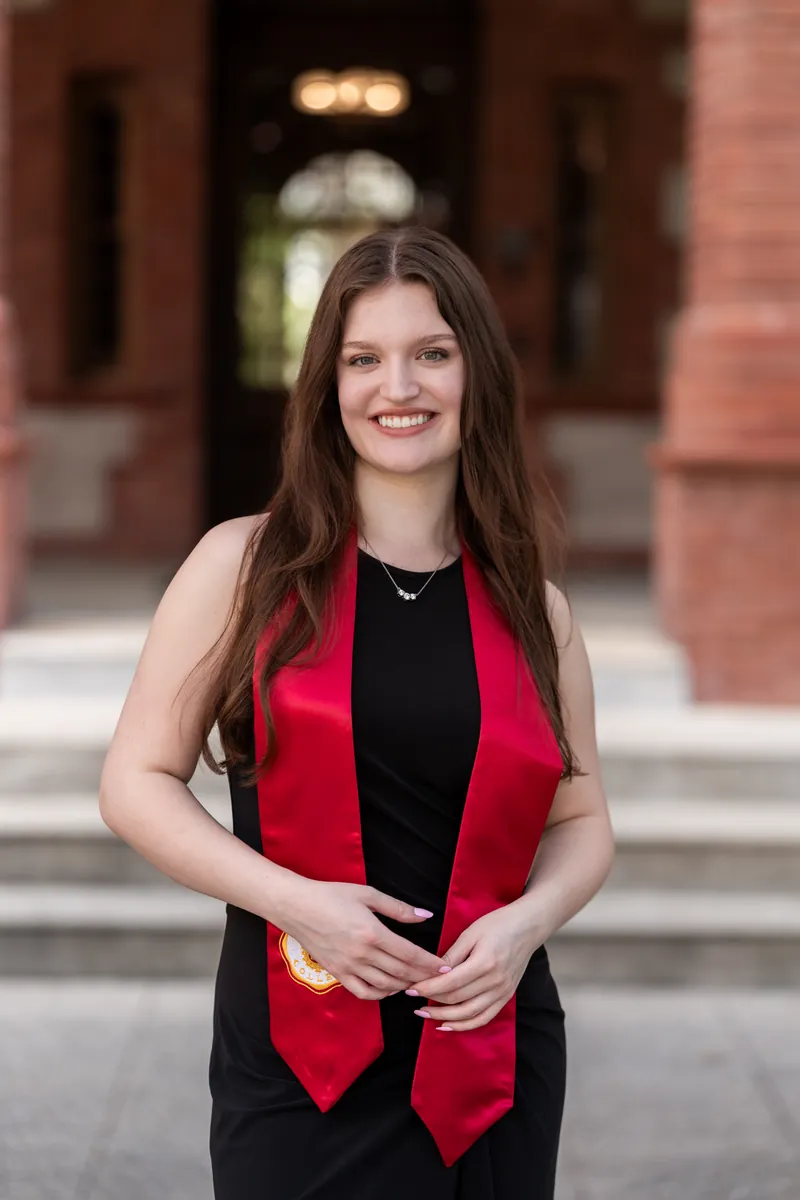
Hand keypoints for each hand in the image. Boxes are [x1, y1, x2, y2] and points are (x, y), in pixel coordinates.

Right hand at [279, 879, 448, 1001]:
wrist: (297, 906)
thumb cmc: (332, 895)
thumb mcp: (368, 894)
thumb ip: (398, 908)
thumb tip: (425, 915)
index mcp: (373, 933)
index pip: (410, 954)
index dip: (430, 963)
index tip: (446, 967)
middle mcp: (362, 954)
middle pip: (401, 973)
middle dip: (424, 977)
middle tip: (440, 980)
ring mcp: (349, 967)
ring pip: (385, 986)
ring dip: (405, 987)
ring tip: (418, 982)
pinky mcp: (337, 974)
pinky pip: (363, 992)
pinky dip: (380, 994)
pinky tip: (390, 988)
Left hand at [406, 901, 543, 1031]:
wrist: (528, 927)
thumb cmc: (497, 924)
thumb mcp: (470, 933)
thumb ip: (451, 955)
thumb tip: (431, 972)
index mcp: (484, 963)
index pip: (449, 983)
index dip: (427, 988)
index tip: (409, 988)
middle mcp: (495, 982)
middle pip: (456, 1000)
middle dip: (431, 1001)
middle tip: (412, 999)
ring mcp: (502, 992)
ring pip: (468, 1014)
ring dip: (443, 1017)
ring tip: (424, 1014)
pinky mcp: (506, 997)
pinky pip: (483, 1018)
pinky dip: (464, 1026)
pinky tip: (447, 1024)